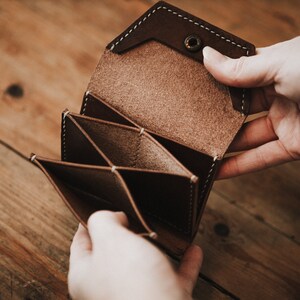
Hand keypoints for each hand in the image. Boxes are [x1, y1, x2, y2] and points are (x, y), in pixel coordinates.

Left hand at [68, 211, 202, 299]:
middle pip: (114, 253)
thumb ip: (103, 221)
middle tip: (135, 216)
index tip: (101, 206)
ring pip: (144, 265)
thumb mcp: (111, 241)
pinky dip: (183, 263)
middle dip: (125, 232)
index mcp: (86, 274)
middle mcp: (107, 287)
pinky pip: (173, 277)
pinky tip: (193, 250)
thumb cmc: (133, 284)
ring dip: (157, 247)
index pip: (81, 241)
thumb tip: (112, 217)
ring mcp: (134, 295)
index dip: (89, 221)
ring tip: (163, 232)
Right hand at [203, 37, 299, 178]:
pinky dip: (238, 167)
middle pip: (238, 111)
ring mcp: (286, 122)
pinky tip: (218, 170)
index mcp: (275, 69)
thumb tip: (208, 56)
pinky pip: (261, 158)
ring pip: (246, 138)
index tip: (193, 92)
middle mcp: (279, 95)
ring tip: (198, 149)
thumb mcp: (279, 63)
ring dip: (223, 146)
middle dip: (215, 118)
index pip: (237, 78)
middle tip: (190, 124)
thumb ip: (240, 68)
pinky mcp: (294, 146)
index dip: (216, 85)